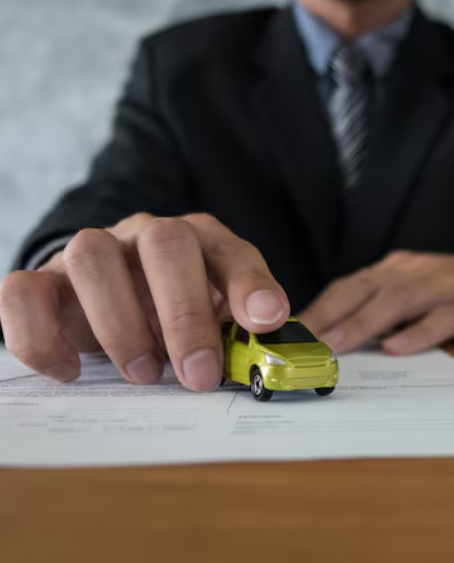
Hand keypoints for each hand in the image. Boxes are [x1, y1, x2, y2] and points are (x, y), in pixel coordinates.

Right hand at [0, 214, 288, 390]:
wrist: (113, 299)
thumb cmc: (176, 312)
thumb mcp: (218, 320)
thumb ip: (241, 333)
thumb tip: (271, 356)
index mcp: (200, 241)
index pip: (230, 250)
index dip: (251, 283)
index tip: (267, 320)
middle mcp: (144, 237)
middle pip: (164, 245)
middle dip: (184, 314)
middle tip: (198, 374)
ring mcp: (91, 254)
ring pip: (92, 257)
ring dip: (120, 323)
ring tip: (144, 373)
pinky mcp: (42, 282)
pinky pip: (21, 292)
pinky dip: (40, 336)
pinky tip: (71, 372)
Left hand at [300, 251, 453, 355]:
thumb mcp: (422, 291)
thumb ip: (386, 308)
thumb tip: (339, 338)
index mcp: (398, 270)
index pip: (349, 286)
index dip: (318, 308)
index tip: (289, 334)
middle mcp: (416, 272)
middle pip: (364, 290)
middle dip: (329, 315)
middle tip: (299, 343)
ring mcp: (446, 286)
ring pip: (397, 301)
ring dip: (364, 323)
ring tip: (336, 346)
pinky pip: (443, 318)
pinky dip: (420, 332)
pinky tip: (399, 348)